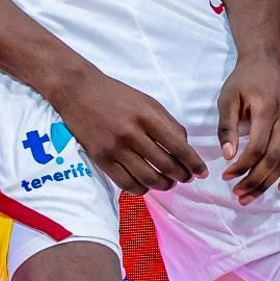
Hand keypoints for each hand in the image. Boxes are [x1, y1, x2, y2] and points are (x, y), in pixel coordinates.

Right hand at [56, 67, 205, 194]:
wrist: (78, 91)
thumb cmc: (117, 95)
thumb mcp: (148, 102)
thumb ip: (168, 124)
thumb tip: (185, 148)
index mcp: (147, 116)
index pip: (178, 146)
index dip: (193, 163)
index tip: (201, 172)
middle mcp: (131, 133)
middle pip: (165, 165)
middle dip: (181, 176)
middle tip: (186, 178)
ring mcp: (115, 148)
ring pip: (147, 178)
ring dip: (164, 185)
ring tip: (169, 183)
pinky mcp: (101, 159)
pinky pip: (126, 183)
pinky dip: (142, 189)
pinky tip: (148, 185)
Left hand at [219, 55, 279, 201]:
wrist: (268, 63)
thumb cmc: (244, 81)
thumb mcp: (227, 98)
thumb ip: (227, 127)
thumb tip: (228, 156)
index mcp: (266, 108)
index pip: (257, 146)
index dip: (242, 166)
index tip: (226, 176)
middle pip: (273, 158)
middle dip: (254, 180)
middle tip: (237, 195)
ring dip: (268, 182)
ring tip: (249, 196)